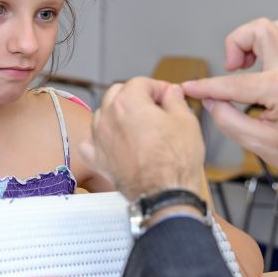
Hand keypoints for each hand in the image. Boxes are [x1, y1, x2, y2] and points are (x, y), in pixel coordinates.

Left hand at [80, 78, 203, 200]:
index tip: (168, 95)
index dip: (158, 87)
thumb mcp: (186, 121)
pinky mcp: (97, 159)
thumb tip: (171, 92)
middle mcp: (108, 117)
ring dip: (118, 114)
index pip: (141, 82)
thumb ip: (175, 100)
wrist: (165, 194)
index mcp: (128, 102)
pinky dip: (100, 139)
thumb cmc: (176, 160)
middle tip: (154, 107)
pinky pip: (91, 141)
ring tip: (137, 125)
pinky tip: (114, 142)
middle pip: (117, 93)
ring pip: (102, 115)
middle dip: (136, 96)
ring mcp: (99, 139)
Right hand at [182, 18, 277, 195]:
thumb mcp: (257, 143)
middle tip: (229, 69)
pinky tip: (265, 62)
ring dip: (253, 40)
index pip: (232, 83)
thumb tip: (211, 102)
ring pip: (275, 27)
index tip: (190, 88)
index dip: (205, 87)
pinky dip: (274, 44)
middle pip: (259, 29)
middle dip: (236, 44)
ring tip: (244, 64)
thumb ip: (228, 120)